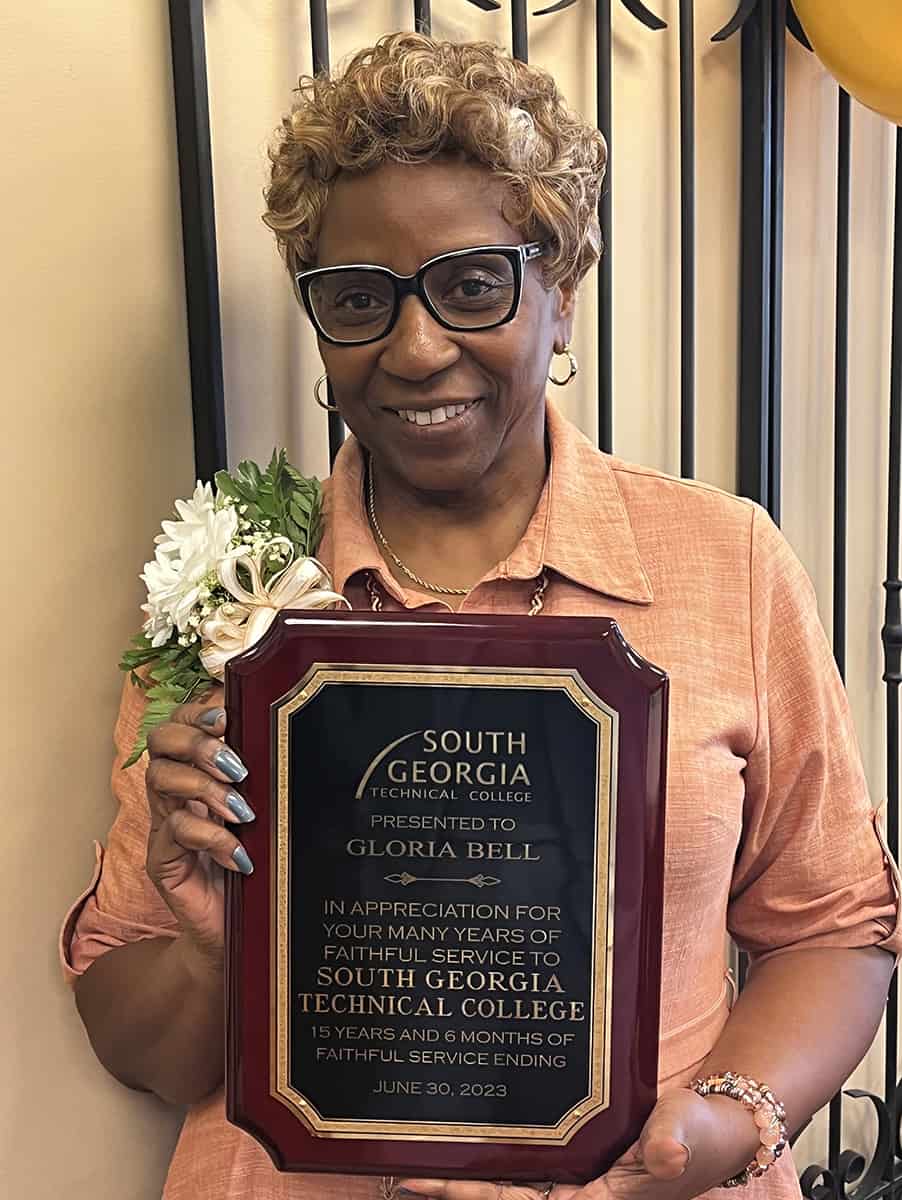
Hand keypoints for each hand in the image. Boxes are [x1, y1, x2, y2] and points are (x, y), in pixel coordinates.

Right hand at [144, 688, 253, 968]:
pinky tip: (239, 854)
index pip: (179, 723)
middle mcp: (174, 794)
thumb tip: (293, 738)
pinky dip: (212, 837)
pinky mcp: (162, 862)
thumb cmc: (258, 867)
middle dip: (199, 744)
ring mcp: (164, 827)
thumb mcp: (266, 814)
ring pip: (162, 781)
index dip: (195, 713)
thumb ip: (266, 781)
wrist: (238, 934)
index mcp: (196, 773)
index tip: (227, 717)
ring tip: (243, 812)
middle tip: (237, 768)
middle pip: (160, 741)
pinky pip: (175, 832)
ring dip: (206, 788)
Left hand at [400, 1089, 759, 1199]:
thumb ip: (674, 1141)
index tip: (434, 1182)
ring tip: (422, 1171)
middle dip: (460, 1193)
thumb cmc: (705, 1133)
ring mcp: (583, 1184)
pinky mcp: (585, 1167)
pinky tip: (474, 1151)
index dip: (481, 1195)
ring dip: (475, 1182)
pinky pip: (534, 1171)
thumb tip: (662, 1155)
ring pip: (517, 1189)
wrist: (721, 1130)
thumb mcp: (689, 1131)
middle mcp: (585, 1198)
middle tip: (406, 1178)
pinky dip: (501, 1165)